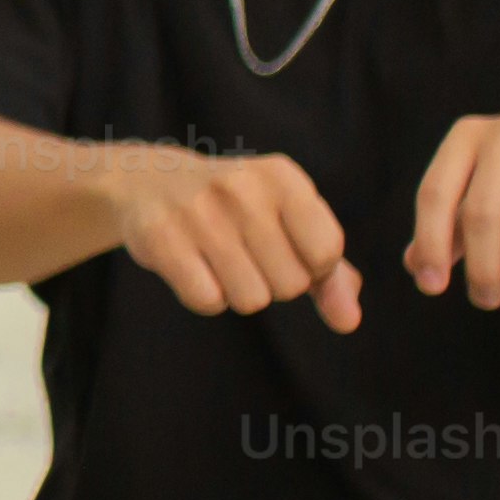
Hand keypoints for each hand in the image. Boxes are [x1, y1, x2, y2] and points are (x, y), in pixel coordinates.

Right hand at [108, 144, 362, 332]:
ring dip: (239, 293)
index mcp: (282, 177)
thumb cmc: (237, 211)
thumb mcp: (290, 224)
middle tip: (246, 253)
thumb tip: (348, 322)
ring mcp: (197, 211)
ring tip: (219, 260)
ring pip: (251, 300)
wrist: (151, 183)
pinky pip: (208, 301)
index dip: (312, 267)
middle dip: (274, 283)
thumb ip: (329, 274)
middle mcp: (242, 187)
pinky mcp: (159, 237)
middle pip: (291, 285)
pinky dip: (205, 296)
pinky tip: (193, 266)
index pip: (327, 252)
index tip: (289, 250)